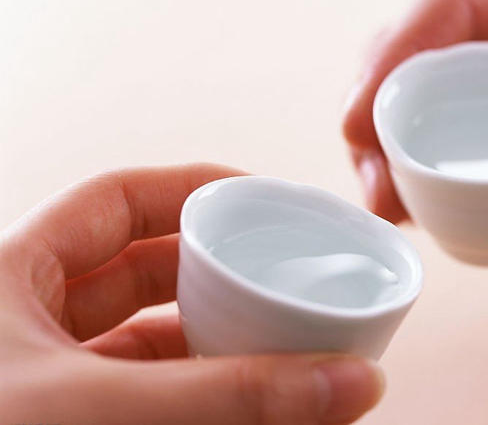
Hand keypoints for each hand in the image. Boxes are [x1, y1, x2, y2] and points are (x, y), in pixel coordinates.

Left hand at [0, 164, 382, 424]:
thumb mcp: (94, 412)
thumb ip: (224, 398)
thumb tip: (348, 381)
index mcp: (9, 281)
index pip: (115, 204)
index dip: (190, 191)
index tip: (259, 201)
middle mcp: (29, 330)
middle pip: (143, 273)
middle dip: (218, 272)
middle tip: (284, 277)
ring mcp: (52, 390)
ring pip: (150, 346)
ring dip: (216, 345)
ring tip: (283, 345)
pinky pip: (151, 405)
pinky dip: (201, 403)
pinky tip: (250, 409)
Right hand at [343, 0, 487, 250]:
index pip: (455, 4)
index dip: (394, 55)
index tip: (360, 121)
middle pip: (422, 48)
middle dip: (378, 108)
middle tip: (374, 182)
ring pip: (426, 94)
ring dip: (390, 143)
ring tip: (386, 203)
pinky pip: (452, 137)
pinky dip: (422, 169)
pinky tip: (413, 209)